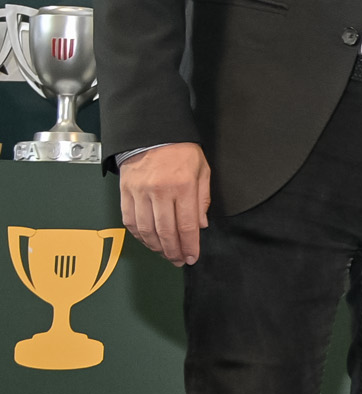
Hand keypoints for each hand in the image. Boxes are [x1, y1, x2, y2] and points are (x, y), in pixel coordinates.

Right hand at [118, 142, 210, 265]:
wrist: (152, 132)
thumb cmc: (180, 150)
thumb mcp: (202, 170)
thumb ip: (203, 199)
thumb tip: (201, 226)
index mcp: (183, 186)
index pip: (187, 225)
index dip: (189, 246)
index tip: (192, 257)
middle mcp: (160, 191)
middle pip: (165, 231)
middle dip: (173, 251)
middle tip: (178, 261)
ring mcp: (140, 192)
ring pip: (146, 229)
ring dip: (155, 246)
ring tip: (164, 253)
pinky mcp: (126, 192)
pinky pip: (130, 220)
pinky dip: (138, 235)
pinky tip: (147, 240)